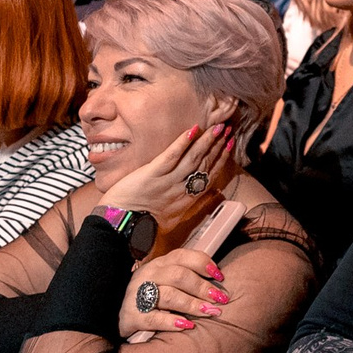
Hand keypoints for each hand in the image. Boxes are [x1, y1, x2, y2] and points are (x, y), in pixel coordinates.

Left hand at [100, 122, 235, 231]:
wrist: (123, 225)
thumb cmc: (146, 223)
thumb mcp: (175, 219)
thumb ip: (195, 206)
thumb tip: (214, 194)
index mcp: (188, 199)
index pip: (210, 175)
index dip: (221, 159)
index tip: (229, 145)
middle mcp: (182, 189)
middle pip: (204, 164)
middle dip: (217, 145)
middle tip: (227, 129)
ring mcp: (168, 181)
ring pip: (192, 158)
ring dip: (206, 141)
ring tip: (217, 127)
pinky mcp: (152, 174)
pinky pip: (170, 156)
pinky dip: (182, 143)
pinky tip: (191, 130)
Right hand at [119, 246, 228, 338]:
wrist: (118, 315)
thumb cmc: (151, 298)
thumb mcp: (166, 282)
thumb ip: (188, 277)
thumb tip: (219, 281)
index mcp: (160, 264)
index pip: (183, 256)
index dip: (204, 264)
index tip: (220, 276)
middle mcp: (148, 275)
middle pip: (179, 276)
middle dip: (203, 287)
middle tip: (219, 299)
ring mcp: (137, 295)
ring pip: (169, 295)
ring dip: (192, 304)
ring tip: (209, 312)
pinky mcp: (132, 315)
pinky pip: (154, 318)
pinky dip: (172, 322)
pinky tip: (187, 326)